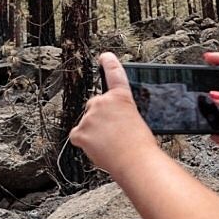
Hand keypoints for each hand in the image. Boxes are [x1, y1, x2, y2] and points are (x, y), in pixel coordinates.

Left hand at [70, 53, 159, 176]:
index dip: (109, 63)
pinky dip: (84, 143)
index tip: (104, 56)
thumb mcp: (136, 121)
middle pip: (94, 106)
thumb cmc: (141, 147)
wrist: (136, 162)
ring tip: (110, 146)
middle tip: (113, 135)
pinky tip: (97, 149)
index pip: (114, 75)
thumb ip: (120, 115)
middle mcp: (103, 102)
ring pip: (86, 123)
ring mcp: (90, 116)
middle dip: (99, 118)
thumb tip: (109, 124)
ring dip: (93, 133)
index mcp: (122, 98)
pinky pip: (77, 136)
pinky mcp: (80, 131)